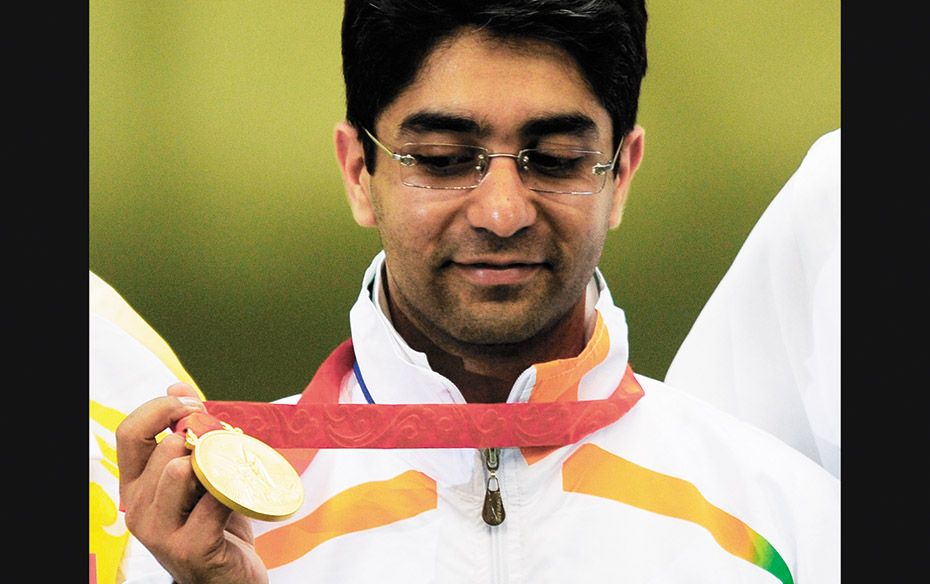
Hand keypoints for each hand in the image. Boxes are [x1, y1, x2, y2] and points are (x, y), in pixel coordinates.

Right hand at [116, 383, 268, 583]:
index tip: (194, 404)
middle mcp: (137, 508)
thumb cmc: (214, 524)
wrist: (229, 580)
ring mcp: (160, 532)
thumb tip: (175, 386)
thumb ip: (188, 433)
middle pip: (164, 449)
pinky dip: (235, 491)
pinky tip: (245, 497)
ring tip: (233, 475)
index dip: (160, 408)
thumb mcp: (199, 477)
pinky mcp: (190, 548)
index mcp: (136, 486)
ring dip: (216, 464)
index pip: (128, 432)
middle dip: (204, 437)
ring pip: (180, 471)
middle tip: (230, 445)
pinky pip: (214, 500)